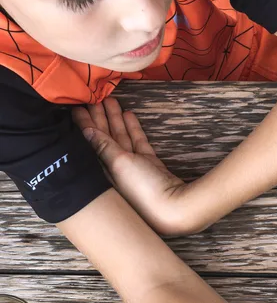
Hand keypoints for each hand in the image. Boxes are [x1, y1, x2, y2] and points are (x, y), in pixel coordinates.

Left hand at [73, 98, 196, 236]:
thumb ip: (103, 146)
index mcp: (104, 168)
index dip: (84, 123)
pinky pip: (137, 142)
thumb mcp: (119, 164)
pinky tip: (128, 114)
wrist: (174, 207)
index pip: (91, 141)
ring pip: (120, 137)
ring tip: (109, 99)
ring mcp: (134, 165)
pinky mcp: (149, 164)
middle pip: (104, 137)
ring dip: (115, 119)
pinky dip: (132, 129)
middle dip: (99, 117)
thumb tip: (86, 130)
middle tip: (93, 95)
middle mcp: (116, 167)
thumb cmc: (143, 188)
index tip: (76, 105)